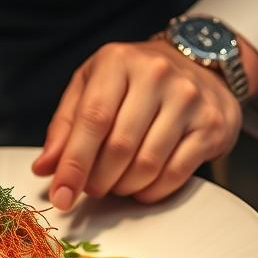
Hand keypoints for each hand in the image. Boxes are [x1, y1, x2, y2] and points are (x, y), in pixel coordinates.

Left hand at [32, 34, 257, 208]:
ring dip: (124, 187)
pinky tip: (142, 186)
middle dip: (98, 180)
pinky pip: (175, 173)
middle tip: (91, 188)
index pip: (92, 120)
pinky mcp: (211, 125)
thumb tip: (46, 168)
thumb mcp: (92, 86)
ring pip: (147, 164)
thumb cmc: (135, 79)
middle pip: (119, 147)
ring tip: (116, 184)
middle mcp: (156, 75)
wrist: (199, 63)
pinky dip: (152, 191)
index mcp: (118, 61)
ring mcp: (188, 99)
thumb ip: (66, 125)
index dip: (73, 164)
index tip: (61, 195)